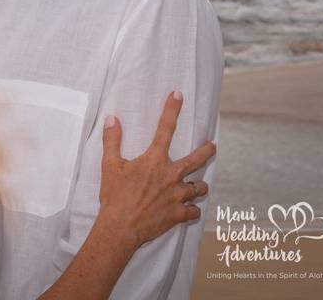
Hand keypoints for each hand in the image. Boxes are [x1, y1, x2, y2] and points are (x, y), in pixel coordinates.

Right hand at [99, 91, 215, 249]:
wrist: (121, 227)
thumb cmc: (115, 195)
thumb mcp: (110, 165)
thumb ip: (112, 140)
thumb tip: (112, 119)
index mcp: (155, 160)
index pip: (165, 128)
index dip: (172, 109)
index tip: (178, 95)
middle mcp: (171, 176)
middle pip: (197, 159)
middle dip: (207, 151)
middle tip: (212, 147)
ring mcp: (178, 196)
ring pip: (199, 188)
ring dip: (198, 186)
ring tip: (197, 186)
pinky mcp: (178, 214)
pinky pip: (193, 211)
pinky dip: (192, 210)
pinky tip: (189, 210)